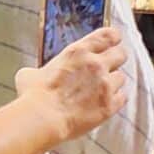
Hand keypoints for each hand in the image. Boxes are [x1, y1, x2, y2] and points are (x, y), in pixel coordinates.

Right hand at [15, 27, 129, 141]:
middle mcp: (96, 65)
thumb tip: (35, 76)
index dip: (113, 38)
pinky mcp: (109, 105)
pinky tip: (104, 103)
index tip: (113, 41)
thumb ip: (42, 70)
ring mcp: (105, 85)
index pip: (107, 35)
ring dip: (113, 82)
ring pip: (121, 77)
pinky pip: (122, 98)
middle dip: (116, 59)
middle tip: (109, 66)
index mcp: (78, 52)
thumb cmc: (34, 95)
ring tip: (101, 90)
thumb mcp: (31, 73)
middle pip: (121, 54)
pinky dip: (115, 100)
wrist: (42, 118)